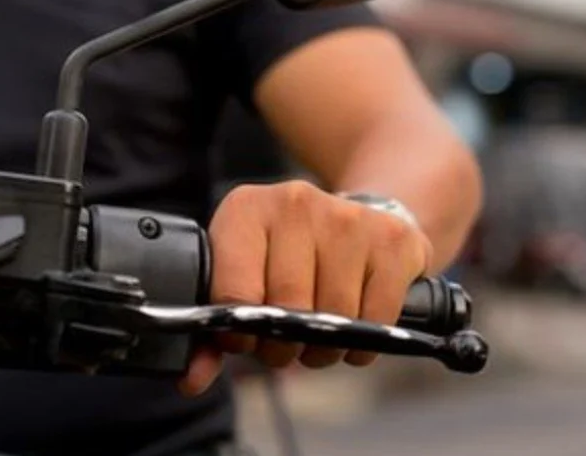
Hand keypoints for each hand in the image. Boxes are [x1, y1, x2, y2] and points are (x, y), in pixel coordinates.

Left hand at [179, 180, 431, 395]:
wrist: (359, 217)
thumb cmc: (290, 255)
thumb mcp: (243, 275)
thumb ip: (211, 332)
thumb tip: (193, 380)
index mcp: (247, 209)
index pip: (235, 293)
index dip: (240, 333)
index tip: (247, 341)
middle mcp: (297, 204)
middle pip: (288, 308)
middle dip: (285, 345)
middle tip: (286, 347)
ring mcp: (349, 218)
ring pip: (335, 315)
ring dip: (326, 346)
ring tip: (319, 338)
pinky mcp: (392, 239)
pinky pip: (377, 317)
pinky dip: (364, 341)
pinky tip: (355, 331)